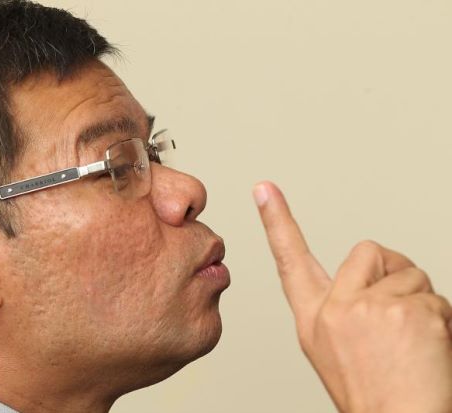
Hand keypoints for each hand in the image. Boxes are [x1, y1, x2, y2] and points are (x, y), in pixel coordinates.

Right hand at [253, 181, 451, 412]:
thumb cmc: (368, 388)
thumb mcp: (330, 346)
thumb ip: (340, 303)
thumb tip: (370, 272)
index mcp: (315, 315)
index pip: (289, 259)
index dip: (276, 221)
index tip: (264, 188)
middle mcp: (337, 307)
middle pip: (370, 251)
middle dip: (391, 273)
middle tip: (397, 314)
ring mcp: (372, 306)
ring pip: (410, 273)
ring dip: (420, 301)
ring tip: (411, 340)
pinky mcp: (408, 310)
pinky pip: (435, 295)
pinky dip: (441, 318)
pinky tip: (427, 347)